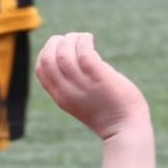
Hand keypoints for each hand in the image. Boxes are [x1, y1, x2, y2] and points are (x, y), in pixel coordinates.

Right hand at [35, 33, 149, 139]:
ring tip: (84, 38)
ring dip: (72, 38)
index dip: (46, 51)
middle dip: (55, 42)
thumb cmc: (109, 113)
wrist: (125, 130)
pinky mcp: (98, 76)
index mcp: (61, 96)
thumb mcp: (83, 100)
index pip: (41, 69)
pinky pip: (83, 51)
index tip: (61, 46)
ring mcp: (82, 83)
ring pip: (64, 52)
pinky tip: (90, 39)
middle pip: (47, 58)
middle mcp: (67, 90)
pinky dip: (84, 40)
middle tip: (72, 39)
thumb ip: (76, 84)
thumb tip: (79, 56)